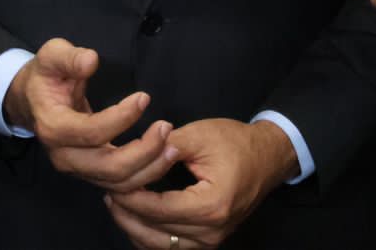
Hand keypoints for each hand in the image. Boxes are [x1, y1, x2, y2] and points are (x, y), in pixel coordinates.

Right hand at [3, 37, 174, 192]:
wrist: (32, 100)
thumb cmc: (46, 75)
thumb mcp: (51, 55)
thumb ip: (70, 57)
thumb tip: (91, 60)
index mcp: (53, 127)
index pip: (91, 132)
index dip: (120, 118)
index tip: (144, 97)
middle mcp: (64, 156)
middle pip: (108, 167)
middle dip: (143, 151)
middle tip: (166, 127)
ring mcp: (76, 168)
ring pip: (117, 182)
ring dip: (149, 168)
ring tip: (172, 147)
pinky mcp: (89, 173)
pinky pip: (119, 186)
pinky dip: (144, 178)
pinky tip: (162, 160)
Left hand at [105, 119, 297, 248]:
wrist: (268, 157)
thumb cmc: (236, 143)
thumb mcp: (200, 136)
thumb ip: (165, 147)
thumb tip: (134, 152)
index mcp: (211, 206)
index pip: (158, 209)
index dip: (130, 197)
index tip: (110, 182)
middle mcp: (211, 232)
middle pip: (155, 233)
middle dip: (127, 213)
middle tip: (107, 192)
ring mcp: (212, 241)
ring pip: (161, 246)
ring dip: (135, 227)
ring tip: (116, 202)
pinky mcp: (210, 240)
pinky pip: (172, 247)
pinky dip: (150, 235)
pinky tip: (135, 216)